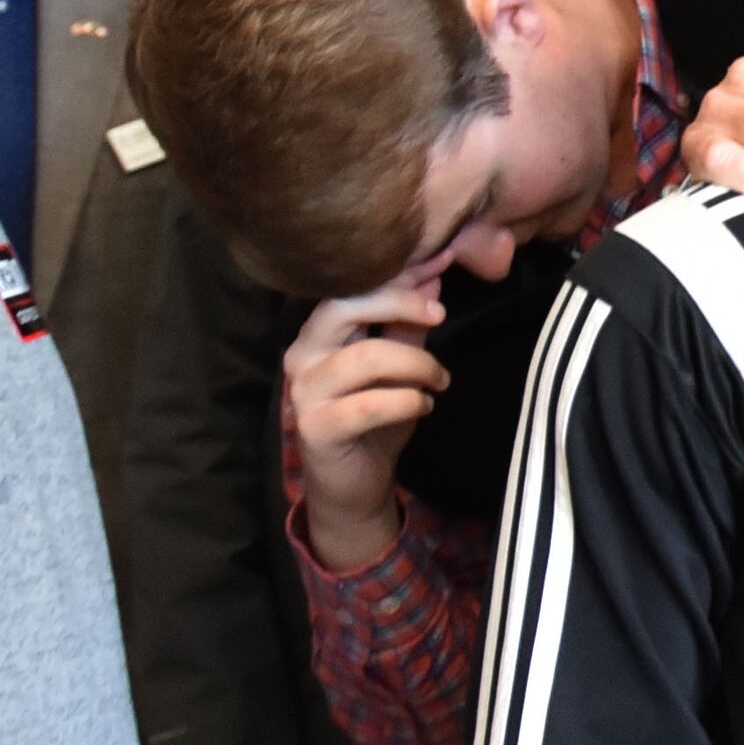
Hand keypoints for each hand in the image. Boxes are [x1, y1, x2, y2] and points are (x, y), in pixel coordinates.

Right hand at [285, 284, 446, 572]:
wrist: (355, 483)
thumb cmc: (375, 419)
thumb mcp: (399, 365)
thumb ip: (410, 324)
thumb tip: (431, 276)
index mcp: (319, 333)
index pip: (352, 288)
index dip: (398, 273)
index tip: (441, 261)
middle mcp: (302, 355)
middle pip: (344, 307)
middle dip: (399, 303)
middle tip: (440, 315)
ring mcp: (303, 392)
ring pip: (364, 357)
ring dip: (416, 364)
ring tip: (440, 380)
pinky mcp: (315, 428)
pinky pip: (367, 405)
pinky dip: (406, 401)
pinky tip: (423, 405)